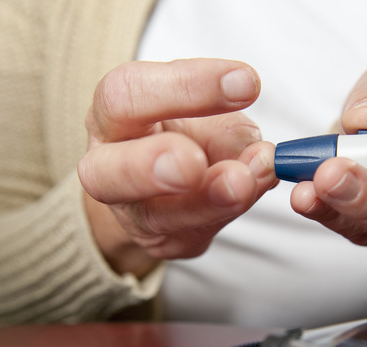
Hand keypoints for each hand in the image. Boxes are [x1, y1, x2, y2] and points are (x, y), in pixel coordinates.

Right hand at [78, 59, 276, 275]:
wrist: (170, 181)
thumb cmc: (186, 131)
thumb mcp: (206, 113)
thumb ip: (228, 128)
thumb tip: (261, 156)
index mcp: (112, 113)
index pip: (129, 93)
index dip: (186, 86)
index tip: (245, 82)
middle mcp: (105, 166)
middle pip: (106, 171)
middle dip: (149, 166)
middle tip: (193, 162)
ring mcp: (130, 214)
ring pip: (156, 216)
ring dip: (206, 199)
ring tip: (242, 182)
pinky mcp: (161, 243)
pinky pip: (193, 233)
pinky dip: (227, 211)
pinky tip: (252, 191)